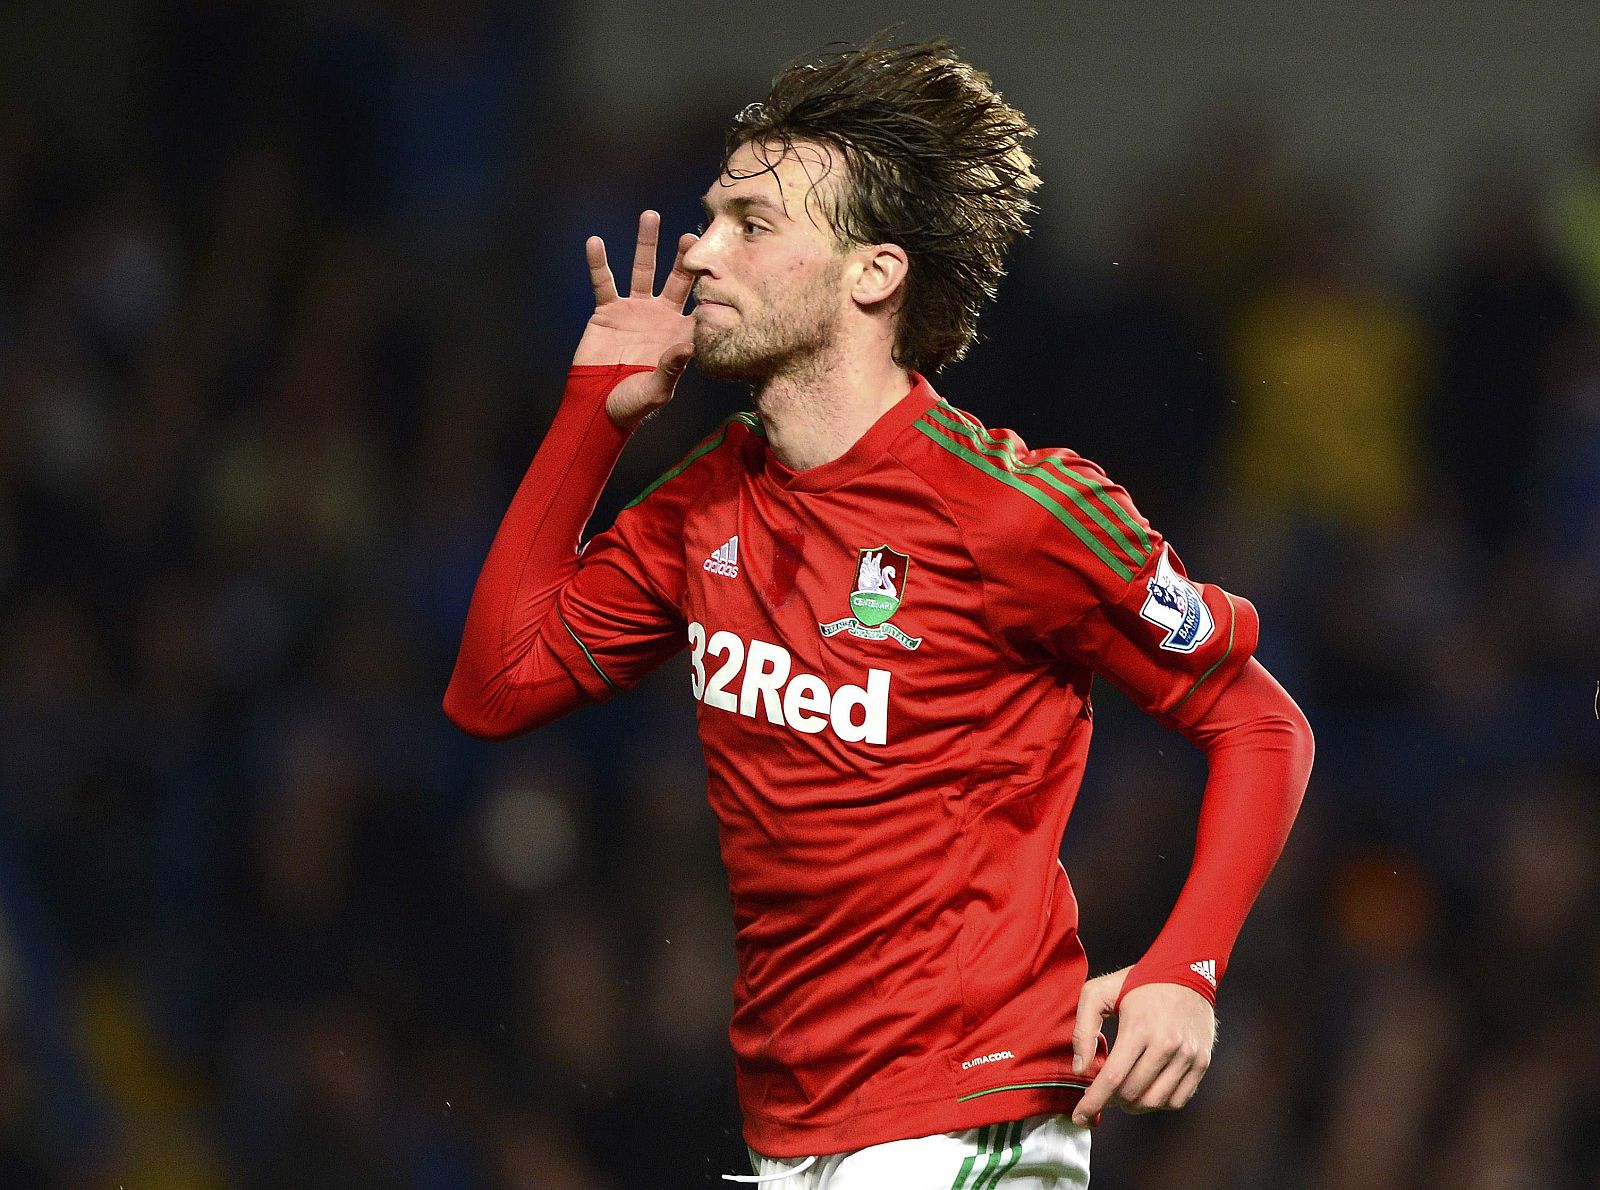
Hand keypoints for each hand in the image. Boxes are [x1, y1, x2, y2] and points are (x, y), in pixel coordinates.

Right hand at [575, 210, 697, 429]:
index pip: (700, 305)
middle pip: (677, 278)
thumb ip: (672, 368)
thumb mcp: (657, 390)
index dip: (709, 288)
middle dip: (685, 257)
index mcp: (679, 334)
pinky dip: (599, 262)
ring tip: (651, 216)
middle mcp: (660, 316)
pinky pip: (603, 282)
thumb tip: (688, 346)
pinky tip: (596, 242)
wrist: (598, 405)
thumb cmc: (632, 404)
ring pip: (643, 269)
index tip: (718, 269)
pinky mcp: (607, 310)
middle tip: (693, 235)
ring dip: (647, 243)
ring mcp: (634, 310)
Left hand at [1070, 968, 1214, 1124]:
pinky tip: (1146, 1090)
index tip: (1079, 1117)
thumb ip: (1083, 1029)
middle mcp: (1167, 1045)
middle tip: (1101, 1094)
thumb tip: (1080, 1069)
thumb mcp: (1098, 992)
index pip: (1113, 1078)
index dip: (1093, 1102)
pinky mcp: (1202, 1061)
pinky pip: (1178, 1099)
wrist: (1187, 970)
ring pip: (1155, 1101)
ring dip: (1133, 1105)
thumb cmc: (1137, 981)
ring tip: (1122, 1094)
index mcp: (1140, 1028)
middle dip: (1110, 1101)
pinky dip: (1158, 1103)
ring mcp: (1188, 1055)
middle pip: (1133, 1093)